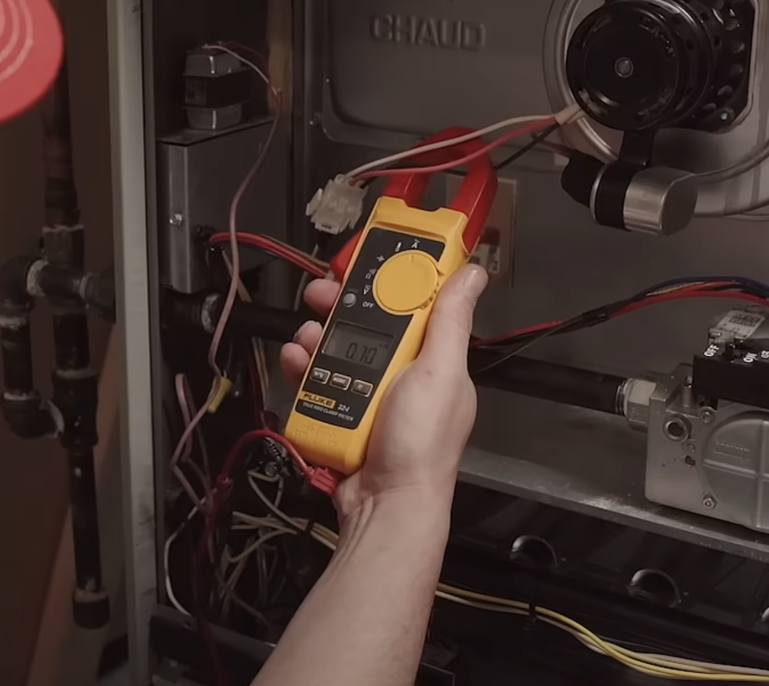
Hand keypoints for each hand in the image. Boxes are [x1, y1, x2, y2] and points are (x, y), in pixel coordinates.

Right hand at [280, 265, 487, 515]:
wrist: (385, 503)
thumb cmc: (421, 444)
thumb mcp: (440, 372)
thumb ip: (451, 321)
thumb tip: (472, 275)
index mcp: (431, 361)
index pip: (410, 306)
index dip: (387, 282)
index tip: (365, 265)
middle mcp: (400, 375)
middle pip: (365, 324)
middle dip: (340, 306)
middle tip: (320, 295)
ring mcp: (368, 396)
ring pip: (334, 349)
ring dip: (314, 337)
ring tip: (306, 338)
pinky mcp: (339, 414)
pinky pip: (315, 381)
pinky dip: (301, 369)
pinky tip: (296, 363)